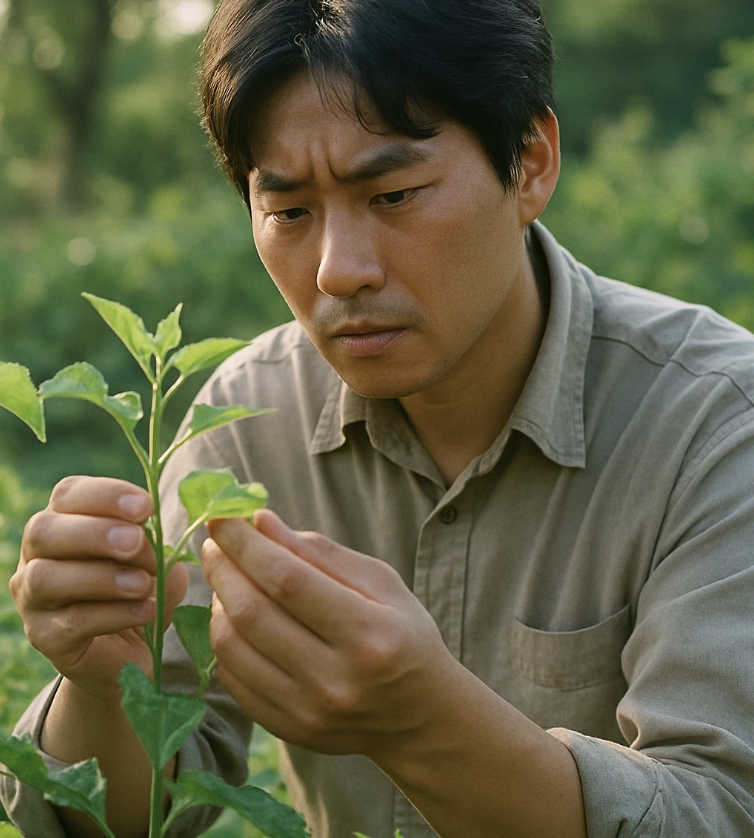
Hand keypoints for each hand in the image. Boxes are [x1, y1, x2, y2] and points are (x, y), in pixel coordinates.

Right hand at [10, 475, 187, 698]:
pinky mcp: (45, 638)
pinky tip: (146, 611)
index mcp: (63, 521)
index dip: (105, 495)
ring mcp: (32, 599)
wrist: (132, 649)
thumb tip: (153, 529)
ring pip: (46, 578)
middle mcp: (36, 556)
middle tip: (136, 542)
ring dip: (102, 576)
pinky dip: (115, 613)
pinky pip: (71, 622)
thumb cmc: (140, 588)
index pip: (67, 494)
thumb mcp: (154, 557)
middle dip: (95, 533)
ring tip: (144, 584)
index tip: (147, 507)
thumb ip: (152, 540)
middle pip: (43, 531)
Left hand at [202, 510, 457, 757]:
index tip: (222, 518)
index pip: (288, 580)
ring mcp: (308, 711)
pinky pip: (233, 678)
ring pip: (232, 647)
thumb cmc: (404, 635)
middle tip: (214, 542)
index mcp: (368, 634)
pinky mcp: (289, 729)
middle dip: (223, 568)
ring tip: (227, 578)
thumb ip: (322, 552)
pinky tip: (233, 616)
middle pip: (253, 612)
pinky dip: (224, 639)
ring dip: (217, 602)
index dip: (246, 545)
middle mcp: (335, 679)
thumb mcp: (382, 583)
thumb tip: (261, 523)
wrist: (421, 716)